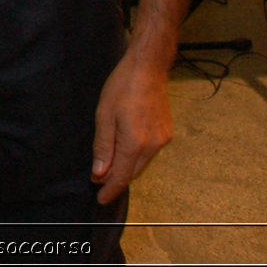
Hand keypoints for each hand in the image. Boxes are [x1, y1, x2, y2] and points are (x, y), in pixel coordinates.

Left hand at [89, 52, 173, 203]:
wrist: (148, 67)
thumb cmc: (122, 86)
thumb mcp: (104, 115)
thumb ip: (103, 147)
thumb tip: (100, 174)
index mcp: (135, 142)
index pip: (122, 176)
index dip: (110, 189)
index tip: (100, 199)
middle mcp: (153, 145)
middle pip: (133, 173)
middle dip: (117, 180)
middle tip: (100, 183)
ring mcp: (163, 140)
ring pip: (142, 164)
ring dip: (128, 168)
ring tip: (110, 168)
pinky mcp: (167, 132)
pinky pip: (150, 153)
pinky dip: (137, 157)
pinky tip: (126, 151)